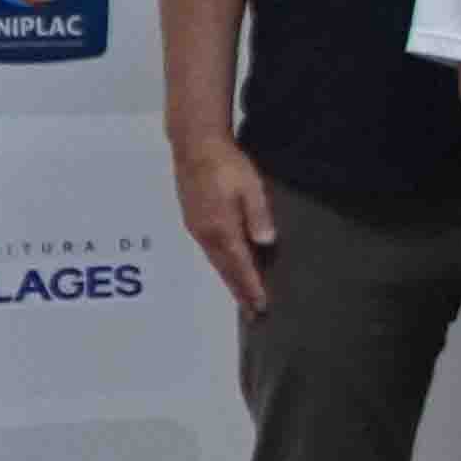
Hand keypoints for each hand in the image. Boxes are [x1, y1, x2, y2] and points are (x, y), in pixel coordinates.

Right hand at [173, 137, 276, 313]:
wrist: (195, 146)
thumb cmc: (228, 165)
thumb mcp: (250, 187)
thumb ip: (258, 215)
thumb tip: (266, 243)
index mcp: (222, 228)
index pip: (240, 264)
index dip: (252, 286)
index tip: (262, 305)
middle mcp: (206, 234)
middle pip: (226, 270)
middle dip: (241, 292)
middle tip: (255, 314)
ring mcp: (197, 229)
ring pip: (216, 262)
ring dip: (231, 281)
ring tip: (244, 299)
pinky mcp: (194, 221)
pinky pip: (211, 251)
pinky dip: (222, 266)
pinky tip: (229, 269)